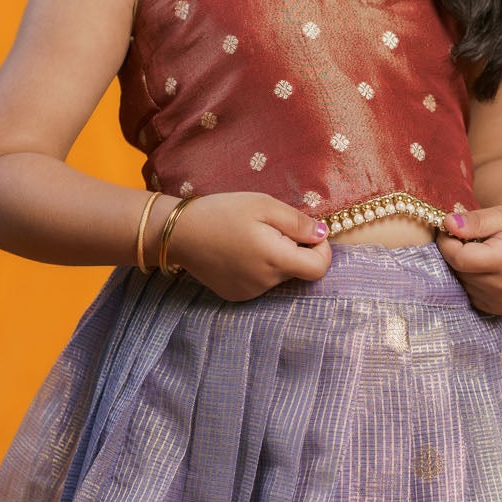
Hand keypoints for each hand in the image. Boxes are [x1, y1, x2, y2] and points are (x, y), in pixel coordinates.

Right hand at [160, 193, 331, 301]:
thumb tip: (322, 235)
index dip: (321, 250)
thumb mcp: (264, 205)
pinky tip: (238, 252)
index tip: (308, 233)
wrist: (178, 233)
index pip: (319, 268)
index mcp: (276, 259)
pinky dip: (258, 268)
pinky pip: (260, 283)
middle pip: (298, 271)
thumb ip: (297, 222)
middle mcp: (266, 283)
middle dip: (294, 250)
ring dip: (275, 258)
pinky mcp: (236, 296)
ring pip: (279, 276)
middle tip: (269, 228)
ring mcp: (250, 293)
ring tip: (249, 238)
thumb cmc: (222, 212)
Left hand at [436, 204, 501, 315]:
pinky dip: (472, 279)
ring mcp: (501, 302)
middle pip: (460, 271)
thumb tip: (448, 224)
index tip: (450, 228)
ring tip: (484, 251)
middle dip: (456, 252)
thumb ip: (477, 221)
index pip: (459, 258)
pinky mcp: (499, 309)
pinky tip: (487, 267)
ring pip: (463, 283)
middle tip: (470, 236)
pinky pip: (471, 293)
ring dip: (464, 266)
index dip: (448, 242)